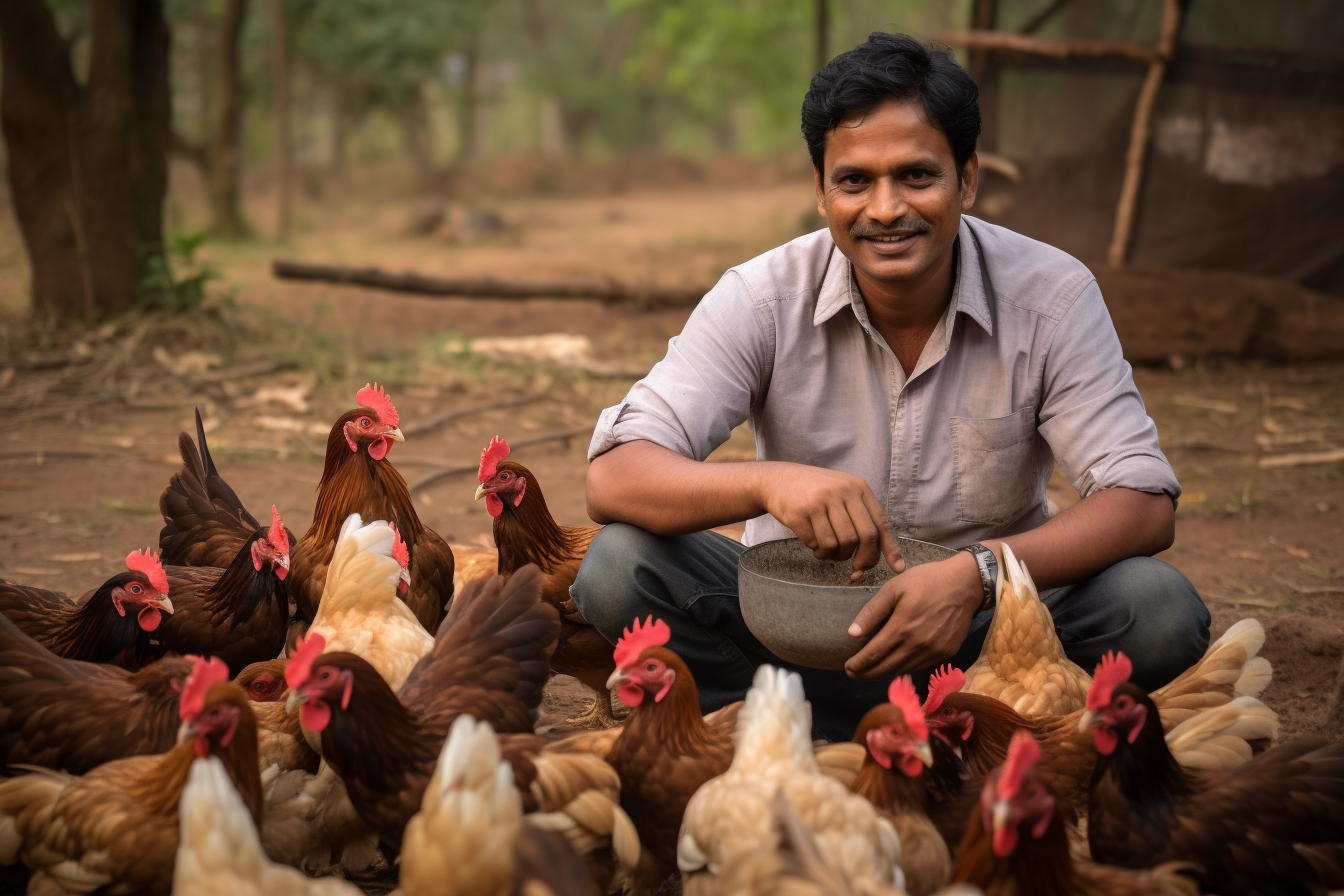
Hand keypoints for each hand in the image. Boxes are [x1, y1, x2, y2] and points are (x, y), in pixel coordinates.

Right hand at [756, 464, 902, 577]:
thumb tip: (876, 555)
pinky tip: (813, 544)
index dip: (890, 549)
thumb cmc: (816, 492)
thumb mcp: (843, 493)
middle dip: (863, 559)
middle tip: (856, 569)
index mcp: (858, 488)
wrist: (778, 479)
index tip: (897, 569)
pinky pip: (817, 543)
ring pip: (840, 543)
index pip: (881, 523)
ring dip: (835, 556)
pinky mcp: (801, 512)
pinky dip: (818, 551)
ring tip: (827, 551)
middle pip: (864, 537)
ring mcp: (821, 501)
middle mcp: (842, 492)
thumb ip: (860, 517)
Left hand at [844, 552, 982, 678]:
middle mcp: (918, 645)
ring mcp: (933, 652)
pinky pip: (919, 667)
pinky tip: (895, 665)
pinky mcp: (946, 654)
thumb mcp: (895, 588)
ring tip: (870, 672)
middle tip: (853, 673)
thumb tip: (852, 633)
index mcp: (902, 628)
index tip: (847, 667)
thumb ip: (873, 611)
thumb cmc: (927, 581)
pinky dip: (903, 669)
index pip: (873, 655)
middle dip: (866, 674)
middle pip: (886, 668)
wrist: (966, 584)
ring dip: (884, 674)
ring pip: (903, 671)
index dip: (858, 664)